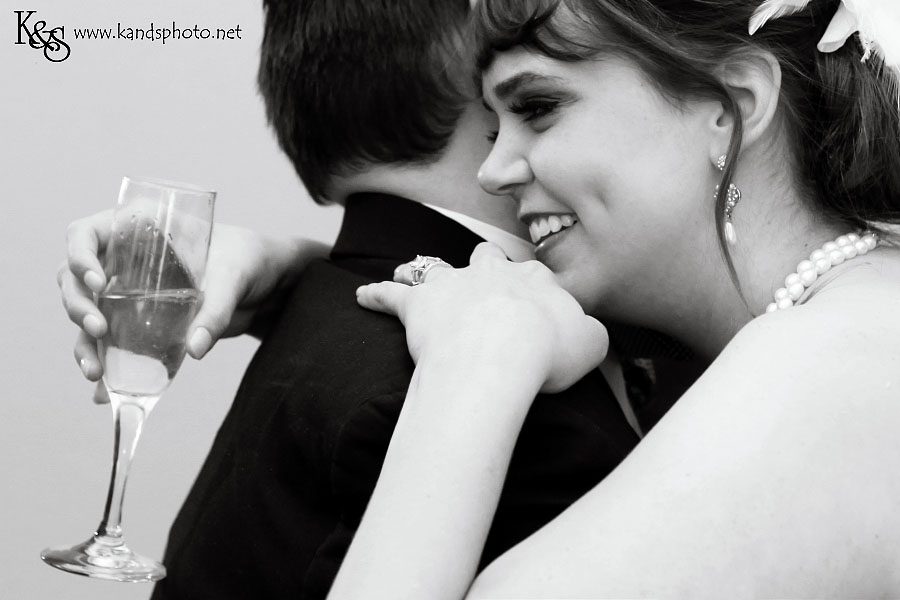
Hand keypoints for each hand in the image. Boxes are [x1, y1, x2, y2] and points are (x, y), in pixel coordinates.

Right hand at [59, 211, 329, 401]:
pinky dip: (102, 362)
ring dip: (82, 342)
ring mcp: (129, 292)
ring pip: (87, 312)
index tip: (97, 281)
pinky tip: (102, 389)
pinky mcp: (141, 322)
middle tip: (98, 330)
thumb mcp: (235, 277)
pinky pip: (109, 341)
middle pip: (74, 277)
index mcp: (140, 228)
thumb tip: (195, 349)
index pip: (86, 233)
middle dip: (78, 304)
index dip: (79, 255)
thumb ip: (216, 310)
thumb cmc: (251, 260)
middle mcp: (125, 259)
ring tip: (95, 371)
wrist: (270, 284)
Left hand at [356, 242, 608, 393]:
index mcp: (534, 279)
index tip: (537, 302)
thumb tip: (587, 335)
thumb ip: (589, 333)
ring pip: (434, 268)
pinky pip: (391, 296)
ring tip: (413, 271)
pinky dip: (376, 295)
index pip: (536, 275)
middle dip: (484, 264)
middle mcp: (491, 273)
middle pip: (486, 258)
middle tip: (483, 276)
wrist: (502, 352)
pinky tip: (361, 296)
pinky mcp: (417, 305)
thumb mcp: (592, 344)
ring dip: (424, 271)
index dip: (536, 287)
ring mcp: (452, 284)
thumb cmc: (548, 349)